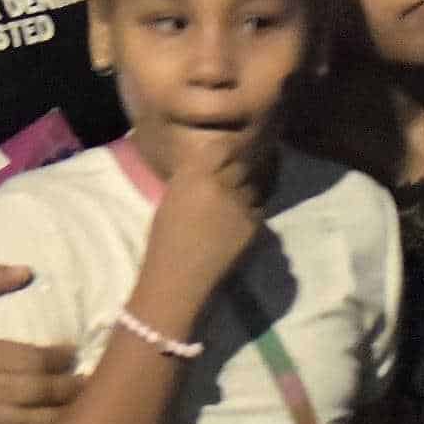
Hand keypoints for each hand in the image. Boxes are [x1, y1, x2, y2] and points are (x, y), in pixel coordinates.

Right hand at [138, 131, 267, 302]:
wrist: (178, 277)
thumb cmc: (165, 238)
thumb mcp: (173, 196)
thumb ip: (194, 177)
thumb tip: (213, 166)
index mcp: (194, 174)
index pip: (222, 146)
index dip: (228, 148)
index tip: (230, 151)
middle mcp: (220, 183)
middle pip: (241, 164)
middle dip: (238, 170)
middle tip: (232, 179)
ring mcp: (240, 204)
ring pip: (252, 187)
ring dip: (245, 192)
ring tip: (233, 205)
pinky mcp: (254, 224)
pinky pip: (258, 209)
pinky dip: (250, 212)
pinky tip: (236, 224)